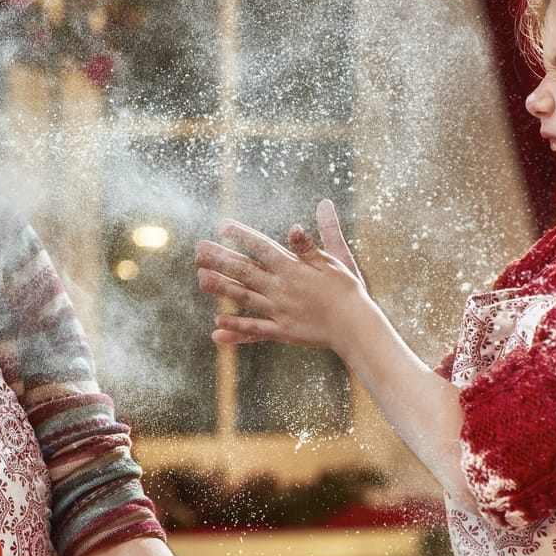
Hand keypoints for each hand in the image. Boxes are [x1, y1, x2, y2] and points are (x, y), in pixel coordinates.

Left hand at [194, 199, 366, 348]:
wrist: (356, 326)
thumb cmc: (349, 290)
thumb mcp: (335, 260)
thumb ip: (313, 243)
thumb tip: (296, 224)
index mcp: (293, 268)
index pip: (262, 247)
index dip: (242, 235)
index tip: (223, 225)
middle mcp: (281, 288)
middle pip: (245, 271)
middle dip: (221, 259)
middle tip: (199, 250)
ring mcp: (279, 311)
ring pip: (244, 297)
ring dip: (221, 288)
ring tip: (200, 278)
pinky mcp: (282, 331)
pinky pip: (255, 329)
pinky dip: (236, 328)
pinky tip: (217, 325)